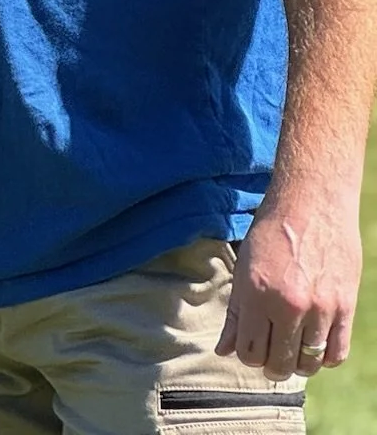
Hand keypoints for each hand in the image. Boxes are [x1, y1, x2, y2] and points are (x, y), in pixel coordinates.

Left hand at [216, 190, 362, 378]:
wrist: (311, 201)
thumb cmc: (271, 232)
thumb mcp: (245, 268)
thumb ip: (236, 313)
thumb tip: (223, 350)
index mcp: (258, 294)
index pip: (250, 353)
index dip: (248, 356)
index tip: (252, 347)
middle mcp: (289, 305)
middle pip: (280, 364)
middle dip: (272, 365)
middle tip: (272, 354)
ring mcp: (320, 308)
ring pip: (308, 364)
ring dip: (298, 364)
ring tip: (293, 349)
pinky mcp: (345, 306)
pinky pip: (336, 353)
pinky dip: (324, 357)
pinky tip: (314, 344)